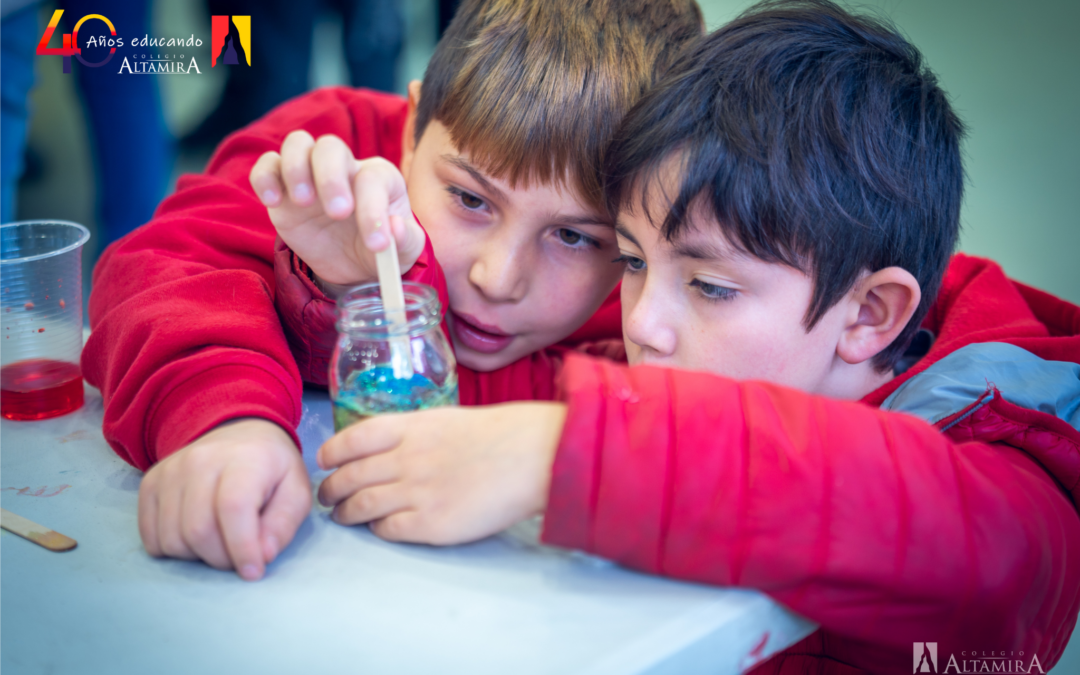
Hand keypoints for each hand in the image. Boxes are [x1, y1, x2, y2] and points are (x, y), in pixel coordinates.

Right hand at [138, 418, 311, 580]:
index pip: (233, 508)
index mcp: (244, 459)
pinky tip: (195, 537)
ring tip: (220, 542)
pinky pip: (151, 537)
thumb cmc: (272, 469)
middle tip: (239, 556)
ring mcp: (171, 471)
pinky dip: (173, 550)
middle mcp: (201, 460)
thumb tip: (263, 555)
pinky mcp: (151, 483)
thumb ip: (284, 523)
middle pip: (198, 530)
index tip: (254, 571)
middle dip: (221, 558)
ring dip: (197, 556)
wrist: (240, 434)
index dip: (242, 548)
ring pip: (172, 539)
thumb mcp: (296, 491)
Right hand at [249, 130, 425, 286]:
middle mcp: (345, 167)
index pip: (373, 179)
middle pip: (331, 147)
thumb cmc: (379, 248)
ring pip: (297, 143)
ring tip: (304, 202)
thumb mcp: (405, 251)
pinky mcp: (283, 187)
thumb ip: (406, 240)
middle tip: (337, 214)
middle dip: (331, 178)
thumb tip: (395, 228)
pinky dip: (265, 177)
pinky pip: (266, 165)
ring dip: (296, 168)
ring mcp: (310, 173)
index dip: (374, 211)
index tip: (376, 245)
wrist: (352, 263)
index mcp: (380, 177)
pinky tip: (273, 203)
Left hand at [316, 403, 566, 544]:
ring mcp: (416, 492)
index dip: (331, 454)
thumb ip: (414, 433)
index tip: (324, 462)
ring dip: (346, 513)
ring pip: (361, 506)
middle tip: (327, 496)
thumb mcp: (446, 419)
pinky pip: (388, 530)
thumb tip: (389, 449)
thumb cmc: (499, 435)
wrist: (532, 455)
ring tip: (343, 515)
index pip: (350, 440)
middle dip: (331, 489)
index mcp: (409, 428)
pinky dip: (377, 529)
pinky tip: (380, 528)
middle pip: (349, 477)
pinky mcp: (431, 524)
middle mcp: (405, 459)